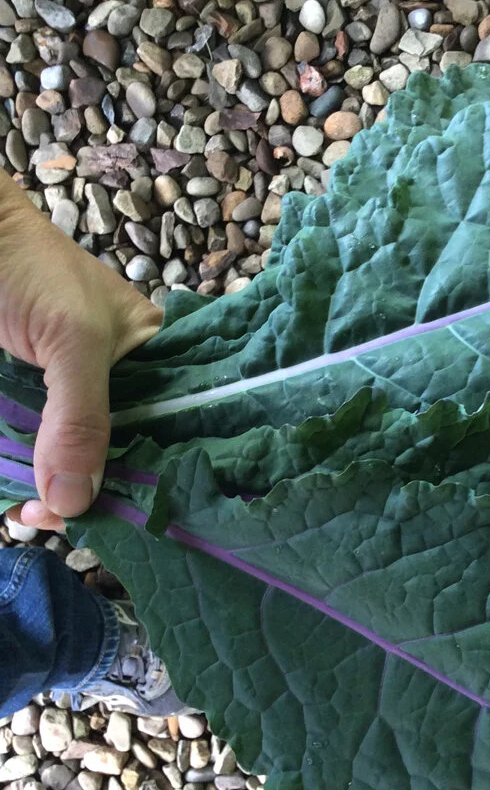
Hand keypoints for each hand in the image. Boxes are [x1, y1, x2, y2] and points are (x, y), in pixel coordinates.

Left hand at [0, 169, 160, 529]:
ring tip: (32, 517)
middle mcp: (120, 383)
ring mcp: (69, 395)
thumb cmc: (33, 268)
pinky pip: (36, 451)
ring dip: (56, 494)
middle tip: (63, 520)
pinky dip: (28, 479)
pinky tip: (19, 504)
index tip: (124, 515)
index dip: (152, 475)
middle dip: (97, 493)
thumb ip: (81, 417)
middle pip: (121, 455)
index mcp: (155, 360)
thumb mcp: (73, 338)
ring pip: (75, 460)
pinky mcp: (27, 404)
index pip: (171, 431)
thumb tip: (75, 503)